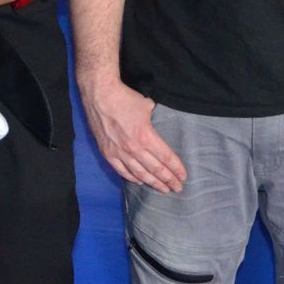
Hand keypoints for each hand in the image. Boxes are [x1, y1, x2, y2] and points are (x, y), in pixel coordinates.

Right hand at [78, 75, 185, 192]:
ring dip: (153, 183)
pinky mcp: (107, 152)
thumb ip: (155, 119)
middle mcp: (134, 148)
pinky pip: (122, 170)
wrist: (99, 95)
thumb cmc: (125, 98)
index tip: (183, 176)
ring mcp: (119, 152)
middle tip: (178, 188)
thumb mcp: (148, 106)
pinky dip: (132, 178)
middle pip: (155, 169)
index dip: (176, 169)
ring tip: (163, 189)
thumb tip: (161, 122)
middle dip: (168, 180)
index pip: (166, 158)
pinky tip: (140, 181)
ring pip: (140, 174)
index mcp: (146, 136)